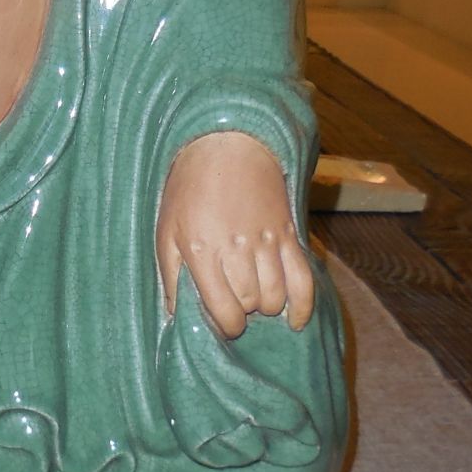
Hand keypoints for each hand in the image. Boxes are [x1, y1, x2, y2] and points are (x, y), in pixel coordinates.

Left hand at [155, 131, 314, 337]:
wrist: (226, 145)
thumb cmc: (189, 191)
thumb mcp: (166, 232)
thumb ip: (170, 277)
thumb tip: (174, 316)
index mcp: (203, 252)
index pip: (224, 311)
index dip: (225, 326)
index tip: (222, 323)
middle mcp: (238, 250)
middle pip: (250, 304)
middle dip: (242, 311)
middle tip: (234, 300)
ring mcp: (267, 242)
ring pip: (276, 297)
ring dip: (266, 306)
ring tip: (254, 298)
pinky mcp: (288, 233)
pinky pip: (304, 280)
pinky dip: (302, 306)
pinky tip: (294, 319)